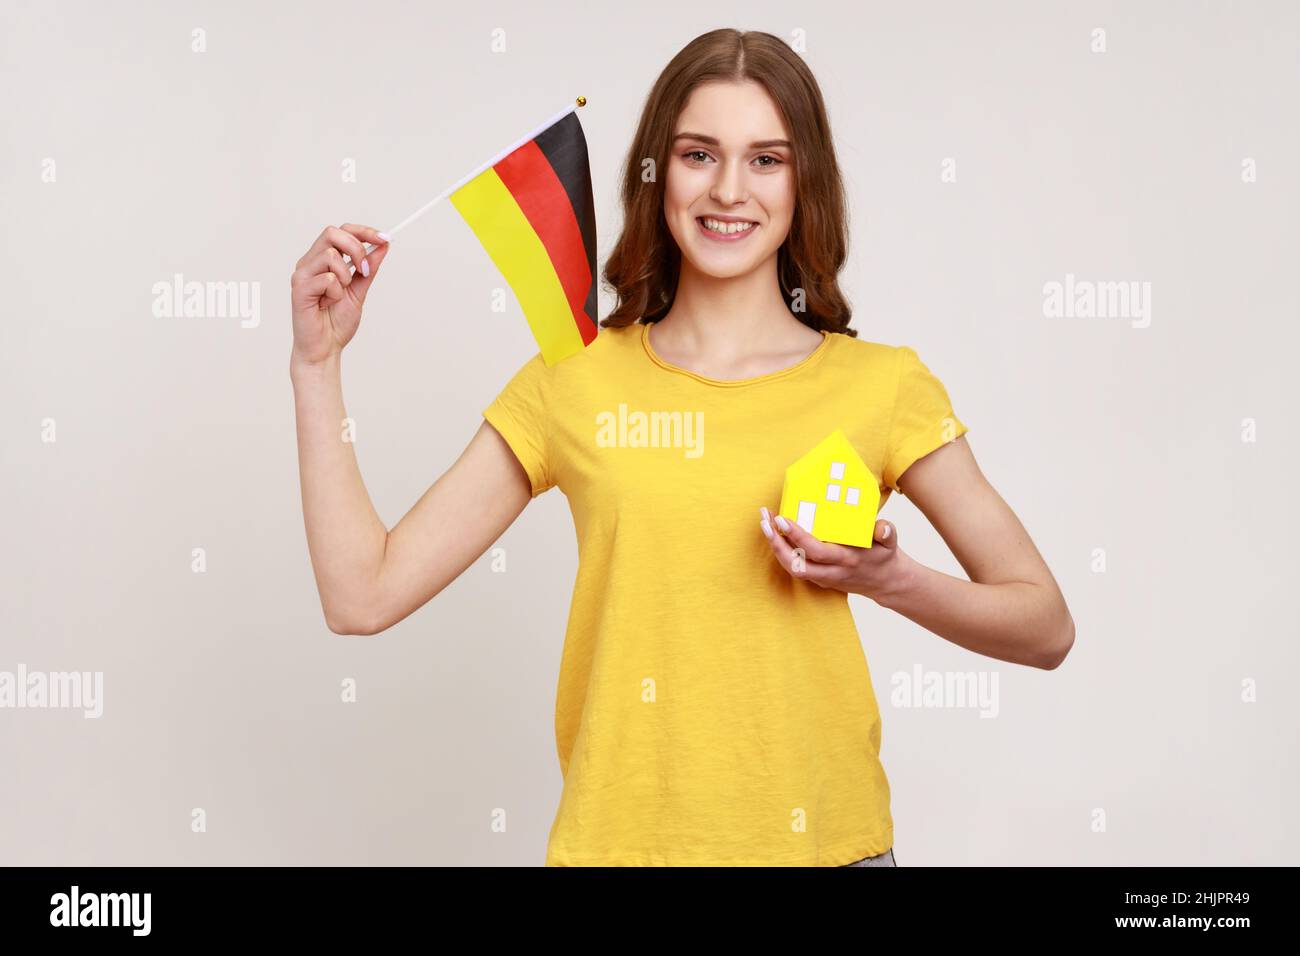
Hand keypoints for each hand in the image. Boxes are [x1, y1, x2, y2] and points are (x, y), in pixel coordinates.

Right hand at [289, 223, 390, 368]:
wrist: (325, 349)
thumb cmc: (336, 322)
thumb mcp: (359, 290)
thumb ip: (369, 268)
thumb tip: (382, 246)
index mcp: (322, 260)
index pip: (341, 232)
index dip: (364, 232)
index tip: (385, 238)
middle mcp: (309, 263)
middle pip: (332, 233)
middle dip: (356, 248)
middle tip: (364, 270)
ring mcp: (302, 274)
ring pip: (330, 254)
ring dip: (346, 276)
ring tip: (340, 294)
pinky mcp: (299, 288)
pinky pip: (327, 278)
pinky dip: (336, 292)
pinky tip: (328, 303)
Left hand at [759, 506, 904, 602]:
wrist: (885, 583)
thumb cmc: (884, 556)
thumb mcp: (890, 543)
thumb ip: (886, 533)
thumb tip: (883, 528)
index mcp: (847, 560)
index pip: (816, 550)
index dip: (797, 536)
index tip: (782, 519)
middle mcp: (832, 572)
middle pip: (796, 564)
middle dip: (777, 544)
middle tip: (765, 521)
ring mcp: (823, 578)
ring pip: (792, 569)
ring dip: (775, 547)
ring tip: (765, 524)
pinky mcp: (819, 579)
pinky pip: (795, 567)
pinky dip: (782, 552)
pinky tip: (775, 534)